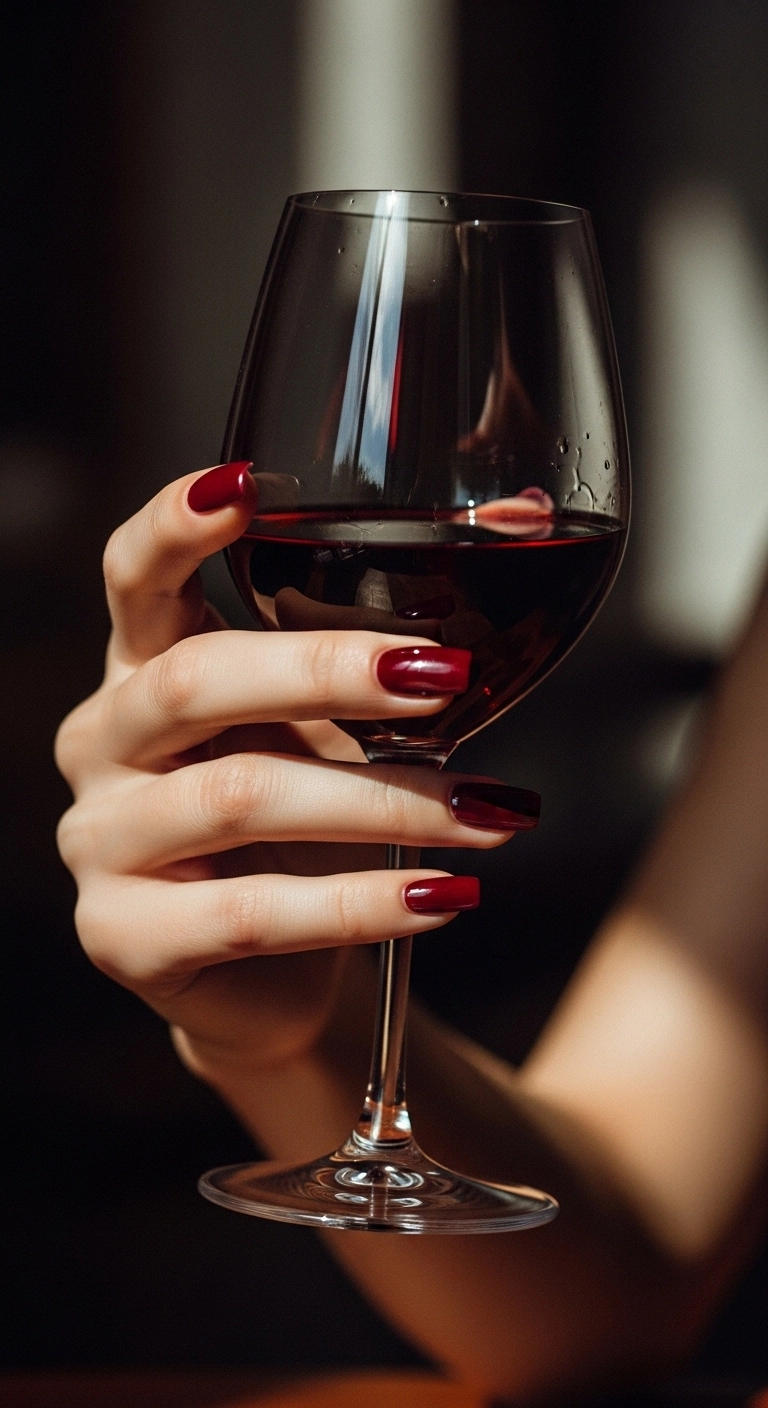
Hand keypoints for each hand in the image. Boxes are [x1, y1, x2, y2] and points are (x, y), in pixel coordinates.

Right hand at [55, 463, 537, 1081]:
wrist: (268, 975)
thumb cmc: (302, 826)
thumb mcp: (333, 730)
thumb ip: (391, 652)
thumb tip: (520, 522)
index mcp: (142, 668)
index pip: (133, 578)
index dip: (174, 526)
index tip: (248, 484)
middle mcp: (103, 742)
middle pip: (195, 680)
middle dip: (328, 670)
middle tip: (444, 671)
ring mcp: (102, 841)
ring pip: (239, 796)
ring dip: (383, 802)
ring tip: (486, 813)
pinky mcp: (125, 936)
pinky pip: (251, 912)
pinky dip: (362, 903)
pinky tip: (443, 895)